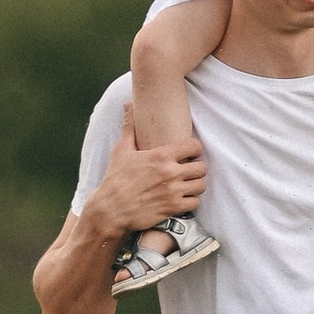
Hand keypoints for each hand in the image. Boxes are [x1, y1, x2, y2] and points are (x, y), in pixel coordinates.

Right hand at [91, 131, 210, 239]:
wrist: (110, 209)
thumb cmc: (115, 179)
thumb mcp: (121, 150)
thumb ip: (130, 126)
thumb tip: (128, 104)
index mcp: (161, 156)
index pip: (194, 146)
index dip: (195, 148)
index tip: (190, 152)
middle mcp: (170, 173)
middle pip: (202, 167)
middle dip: (197, 167)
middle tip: (190, 169)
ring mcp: (173, 192)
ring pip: (201, 185)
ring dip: (196, 184)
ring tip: (188, 183)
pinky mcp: (172, 208)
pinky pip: (195, 203)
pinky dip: (192, 200)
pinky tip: (183, 197)